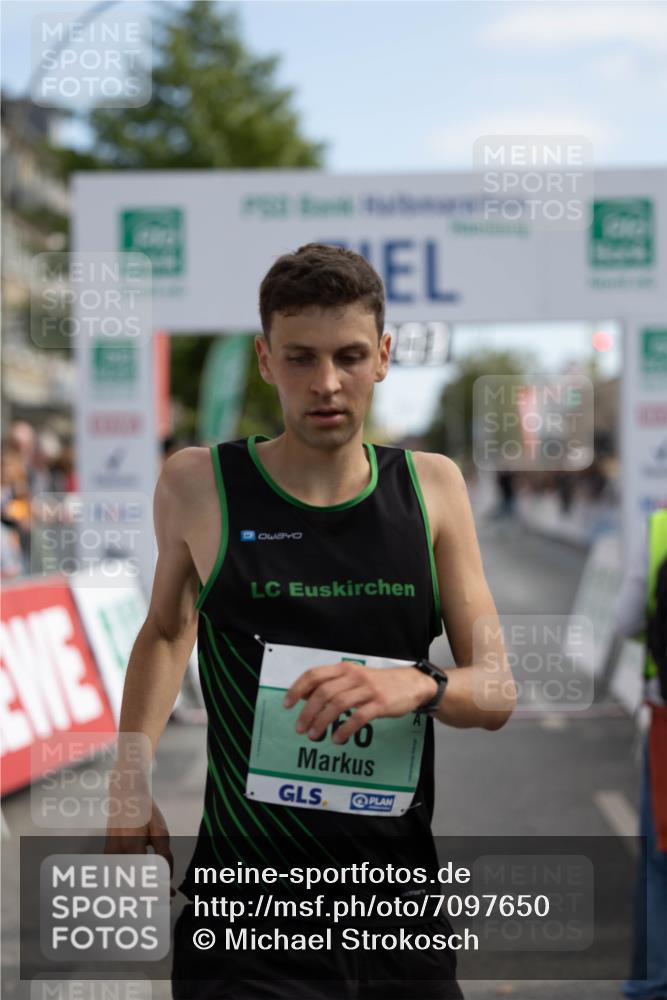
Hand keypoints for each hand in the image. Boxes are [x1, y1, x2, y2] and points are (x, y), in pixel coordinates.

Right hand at [105, 797, 174, 895]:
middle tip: (167, 897)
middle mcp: (117, 854)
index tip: (170, 896)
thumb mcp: (160, 831)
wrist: (125, 796)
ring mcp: (110, 855)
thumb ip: (164, 856)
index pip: (145, 879)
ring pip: (124, 884)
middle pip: (133, 886)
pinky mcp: (109, 854)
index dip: (158, 891)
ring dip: (141, 891)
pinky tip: (146, 882)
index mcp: (132, 846)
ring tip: (159, 892)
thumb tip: (167, 877)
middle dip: (151, 895)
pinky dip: (133, 883)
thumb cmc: (145, 811)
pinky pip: (120, 875)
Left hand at [283, 661, 436, 743]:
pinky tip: (338, 739)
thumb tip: (305, 696)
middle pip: (323, 692)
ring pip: (338, 705)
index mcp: (344, 669)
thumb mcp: (354, 677)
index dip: (298, 689)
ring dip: (322, 722)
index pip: (314, 674)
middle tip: (300, 728)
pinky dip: (345, 730)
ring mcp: (367, 689)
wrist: (411, 684)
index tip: (287, 704)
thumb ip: (332, 683)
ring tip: (314, 735)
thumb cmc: (379, 683)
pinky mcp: (380, 703)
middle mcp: (354, 676)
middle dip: (308, 712)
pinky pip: (358, 717)